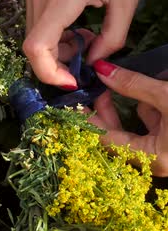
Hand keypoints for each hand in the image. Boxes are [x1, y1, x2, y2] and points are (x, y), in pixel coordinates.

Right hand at [21, 0, 138, 87]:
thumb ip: (113, 37)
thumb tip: (94, 61)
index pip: (37, 47)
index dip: (48, 72)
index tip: (68, 81)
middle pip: (35, 47)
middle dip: (58, 61)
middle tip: (83, 57)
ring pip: (33, 36)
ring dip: (56, 47)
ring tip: (82, 36)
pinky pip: (35, 22)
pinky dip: (52, 32)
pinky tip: (72, 23)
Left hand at [89, 60, 167, 175]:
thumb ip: (134, 85)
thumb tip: (102, 70)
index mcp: (153, 158)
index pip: (105, 140)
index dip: (87, 120)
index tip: (72, 102)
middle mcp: (157, 160)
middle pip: (116, 135)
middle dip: (103, 110)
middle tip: (89, 88)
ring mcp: (166, 149)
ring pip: (133, 128)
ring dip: (122, 108)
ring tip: (107, 83)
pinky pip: (151, 123)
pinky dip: (145, 106)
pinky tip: (145, 89)